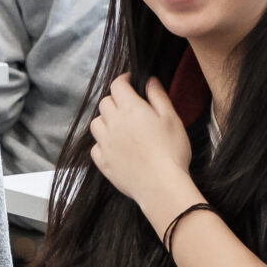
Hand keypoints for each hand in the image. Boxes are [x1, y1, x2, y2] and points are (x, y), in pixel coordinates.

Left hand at [87, 73, 196, 218]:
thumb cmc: (171, 151)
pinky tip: (115, 147)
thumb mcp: (171, 118)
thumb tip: (149, 80)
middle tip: (129, 106)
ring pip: (96, 123)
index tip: (130, 81)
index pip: (117, 85)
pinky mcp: (102, 162)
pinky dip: (103, 143)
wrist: (161, 186)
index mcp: (130, 109)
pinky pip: (95, 146)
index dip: (123, 80)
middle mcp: (113, 123)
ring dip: (106, 121)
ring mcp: (105, 143)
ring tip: (120, 127)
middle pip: (105, 102)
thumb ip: (158, 96)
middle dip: (115, 100)